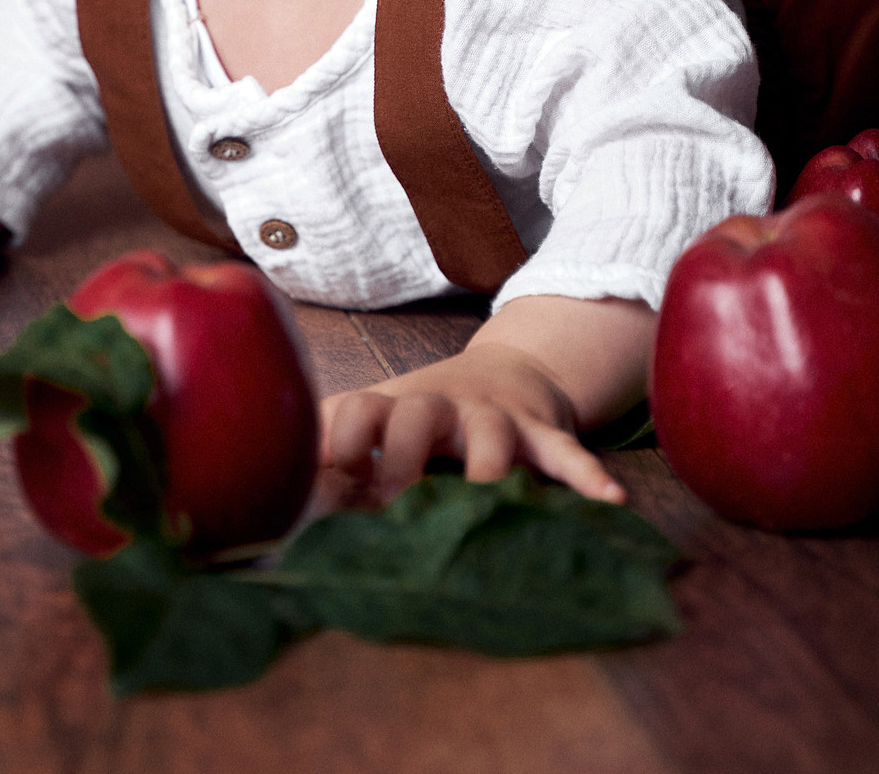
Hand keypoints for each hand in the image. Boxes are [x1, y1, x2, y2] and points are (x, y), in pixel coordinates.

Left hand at [317, 295, 655, 505]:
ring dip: (487, 468)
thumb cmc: (420, 414)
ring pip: (492, 435)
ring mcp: (493, 416)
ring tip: (485, 502)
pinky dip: (587, 474)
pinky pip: (566, 452)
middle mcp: (440, 405)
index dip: (342, 439)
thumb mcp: (373, 418)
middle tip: (395, 505)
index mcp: (393, 404)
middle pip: (418, 416)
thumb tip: (269, 486)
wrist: (506, 374)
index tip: (332, 473)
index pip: (357, 410)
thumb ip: (325, 447)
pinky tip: (609, 500)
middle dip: (405, 457)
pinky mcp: (540, 432)